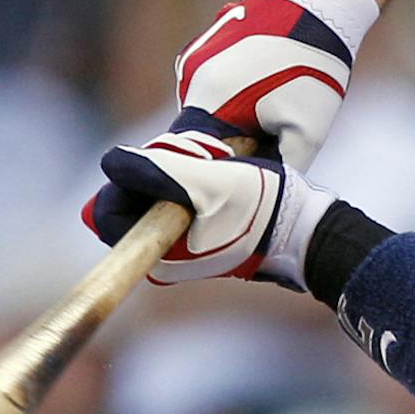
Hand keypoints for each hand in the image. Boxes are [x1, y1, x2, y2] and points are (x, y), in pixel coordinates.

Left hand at [83, 119, 335, 285]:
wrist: (305, 226)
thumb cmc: (261, 206)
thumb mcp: (207, 181)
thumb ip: (157, 169)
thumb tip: (110, 161)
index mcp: (159, 254)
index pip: (109, 211)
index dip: (130, 176)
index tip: (168, 161)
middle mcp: (162, 255)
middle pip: (129, 198)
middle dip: (156, 167)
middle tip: (199, 158)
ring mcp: (178, 244)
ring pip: (151, 192)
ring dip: (175, 166)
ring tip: (215, 161)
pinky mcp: (193, 230)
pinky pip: (171, 194)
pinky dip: (188, 174)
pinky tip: (219, 166)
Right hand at [174, 0, 378, 169]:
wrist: (316, 3)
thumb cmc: (312, 67)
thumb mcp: (307, 131)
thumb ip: (279, 169)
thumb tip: (262, 189)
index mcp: (208, 101)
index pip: (191, 157)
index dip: (212, 176)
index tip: (231, 187)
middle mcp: (191, 78)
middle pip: (197, 134)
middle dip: (227, 145)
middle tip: (264, 141)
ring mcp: (194, 58)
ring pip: (204, 110)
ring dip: (230, 118)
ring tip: (271, 105)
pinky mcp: (203, 46)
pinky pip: (209, 87)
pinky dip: (231, 95)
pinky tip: (265, 83)